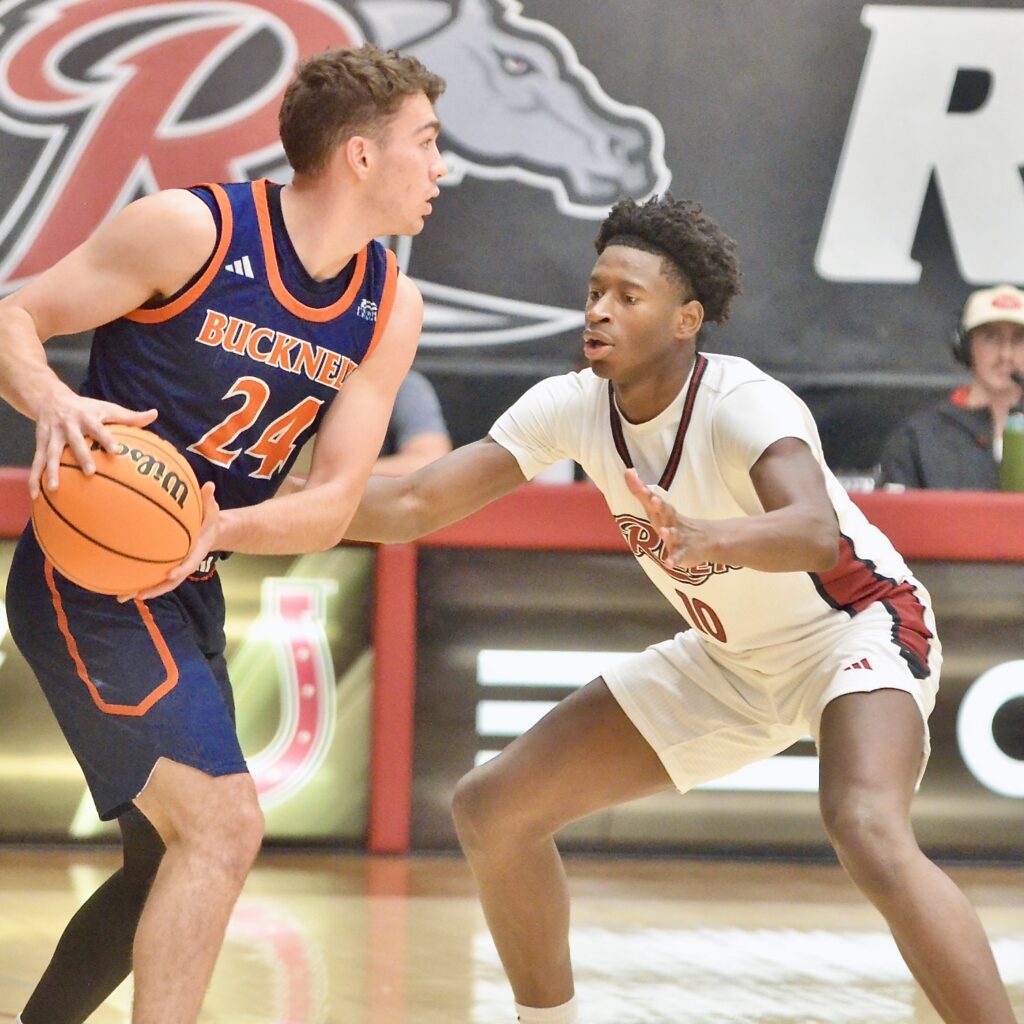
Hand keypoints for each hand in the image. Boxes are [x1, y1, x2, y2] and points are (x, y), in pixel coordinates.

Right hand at [32, 392, 158, 498]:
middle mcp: (68, 426)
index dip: (107, 438)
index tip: (117, 450)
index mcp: (86, 418)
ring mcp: (52, 436)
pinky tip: (35, 496)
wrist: (49, 398)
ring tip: (54, 489)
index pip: (99, 428)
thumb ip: (130, 416)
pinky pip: (36, 463)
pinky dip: (34, 479)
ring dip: (51, 471)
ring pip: (51, 454)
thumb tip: (155, 414)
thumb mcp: (107, 408)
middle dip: (81, 456)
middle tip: (90, 472)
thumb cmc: (86, 408)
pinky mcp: (41, 444)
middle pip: (75, 442)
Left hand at [121, 482, 220, 601]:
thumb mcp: (211, 508)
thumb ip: (208, 499)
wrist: (209, 532)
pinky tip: (119, 582)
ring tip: (122, 596)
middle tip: (138, 595)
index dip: (181, 570)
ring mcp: (174, 566)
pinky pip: (152, 574)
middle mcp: (184, 563)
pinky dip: (138, 580)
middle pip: (170, 582)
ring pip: (158, 583)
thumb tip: (209, 485)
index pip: (189, 564)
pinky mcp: (166, 564)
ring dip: (141, 590)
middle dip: (154, 589)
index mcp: (196, 552)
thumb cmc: (208, 519)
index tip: (170, 575)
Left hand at [624, 468, 715, 568]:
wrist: (709, 540)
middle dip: (660, 506)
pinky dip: (674, 560)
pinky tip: (668, 563)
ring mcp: (680, 536)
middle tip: (654, 500)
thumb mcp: (659, 509)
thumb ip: (642, 493)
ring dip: (668, 533)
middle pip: (666, 512)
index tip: (630, 474)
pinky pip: (679, 556)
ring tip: (663, 532)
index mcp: (664, 511)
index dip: (640, 488)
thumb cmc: (676, 522)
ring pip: (674, 534)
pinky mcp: (685, 552)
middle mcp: (672, 521)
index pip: (651, 497)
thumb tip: (627, 472)